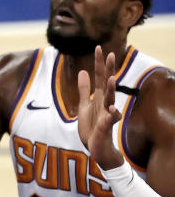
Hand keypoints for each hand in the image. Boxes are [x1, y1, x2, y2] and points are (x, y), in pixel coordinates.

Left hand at [77, 46, 123, 169]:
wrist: (97, 149)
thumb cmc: (92, 127)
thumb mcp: (84, 105)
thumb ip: (84, 89)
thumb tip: (83, 71)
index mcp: (99, 98)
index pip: (100, 77)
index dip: (98, 63)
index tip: (98, 47)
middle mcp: (104, 103)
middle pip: (107, 84)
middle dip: (108, 69)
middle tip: (110, 53)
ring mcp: (107, 115)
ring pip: (111, 100)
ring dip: (112, 89)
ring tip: (112, 78)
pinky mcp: (106, 127)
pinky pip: (110, 120)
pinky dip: (112, 115)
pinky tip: (113, 110)